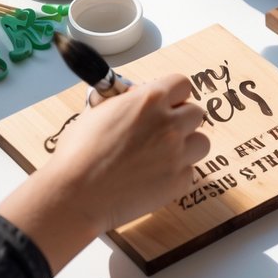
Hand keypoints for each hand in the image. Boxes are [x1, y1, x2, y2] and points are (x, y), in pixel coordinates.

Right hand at [0, 74, 211, 272]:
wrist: (76, 194)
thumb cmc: (78, 153)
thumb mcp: (97, 112)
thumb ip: (123, 102)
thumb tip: (132, 98)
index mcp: (149, 100)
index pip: (182, 83)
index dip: (174, 94)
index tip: (166, 103)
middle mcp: (168, 124)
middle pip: (196, 112)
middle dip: (182, 120)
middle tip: (162, 131)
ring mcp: (177, 154)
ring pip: (201, 142)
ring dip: (186, 147)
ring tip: (163, 156)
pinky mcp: (178, 182)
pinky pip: (190, 172)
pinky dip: (176, 175)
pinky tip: (155, 178)